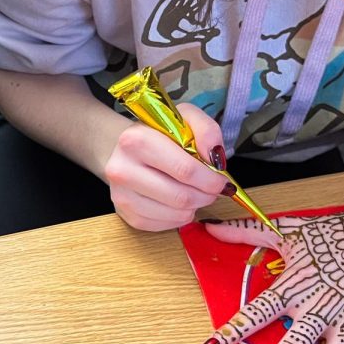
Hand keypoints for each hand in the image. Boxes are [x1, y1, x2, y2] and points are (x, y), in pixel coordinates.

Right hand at [104, 103, 233, 230]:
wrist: (127, 151)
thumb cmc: (160, 134)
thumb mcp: (185, 118)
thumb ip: (207, 130)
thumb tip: (215, 158)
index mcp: (136, 141)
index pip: (184, 170)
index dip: (211, 179)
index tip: (221, 180)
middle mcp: (122, 170)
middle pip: (181, 197)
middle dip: (206, 196)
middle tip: (213, 189)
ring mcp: (122, 196)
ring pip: (176, 214)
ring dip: (195, 206)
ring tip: (196, 192)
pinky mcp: (126, 215)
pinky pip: (166, 225)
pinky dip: (181, 216)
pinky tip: (180, 202)